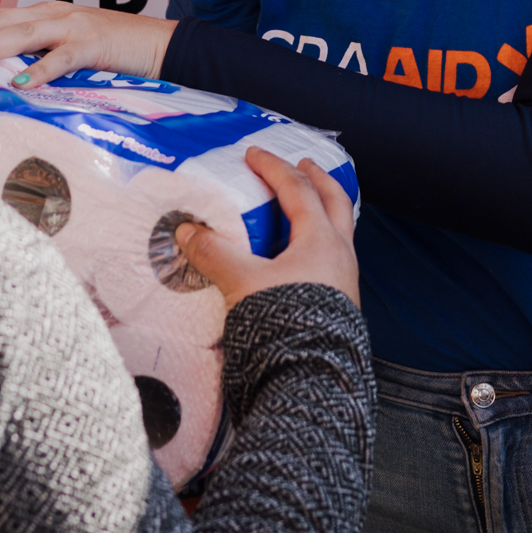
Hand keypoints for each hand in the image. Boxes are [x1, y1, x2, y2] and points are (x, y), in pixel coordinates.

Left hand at [0, 1, 176, 87]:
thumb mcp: (64, 49)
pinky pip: (63, 58)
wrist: (162, 43)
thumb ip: (33, 56)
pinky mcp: (93, 44)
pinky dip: (41, 69)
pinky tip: (22, 82)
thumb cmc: (111, 51)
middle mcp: (49, 14)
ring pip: (20, 35)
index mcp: (39, 14)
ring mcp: (71, 26)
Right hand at [178, 147, 360, 306]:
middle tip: (304, 164)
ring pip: (339, 232)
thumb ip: (214, 253)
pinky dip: (317, 243)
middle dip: (319, 179)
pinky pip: (332, 259)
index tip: (253, 153)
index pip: (298, 190)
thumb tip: (187, 231)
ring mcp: (345, 282)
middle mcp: (340, 256)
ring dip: (322, 212)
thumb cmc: (282, 322)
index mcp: (320, 240)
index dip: (273, 168)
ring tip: (303, 209)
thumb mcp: (242, 283)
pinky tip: (299, 258)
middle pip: (336, 203)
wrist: (310, 379)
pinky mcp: (339, 305)